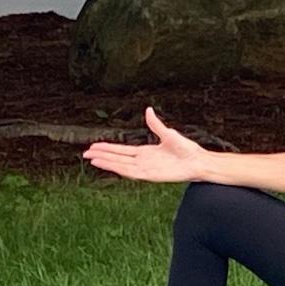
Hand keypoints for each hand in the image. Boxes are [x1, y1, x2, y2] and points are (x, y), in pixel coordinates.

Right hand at [81, 107, 206, 182]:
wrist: (199, 161)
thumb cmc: (188, 150)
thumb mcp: (168, 133)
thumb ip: (155, 124)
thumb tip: (148, 110)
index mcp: (146, 152)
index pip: (122, 150)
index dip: (108, 148)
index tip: (94, 146)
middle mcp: (144, 161)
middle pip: (118, 158)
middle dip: (102, 156)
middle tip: (85, 154)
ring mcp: (147, 169)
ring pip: (121, 166)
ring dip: (107, 163)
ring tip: (92, 160)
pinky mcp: (151, 175)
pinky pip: (132, 173)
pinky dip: (119, 169)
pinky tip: (109, 166)